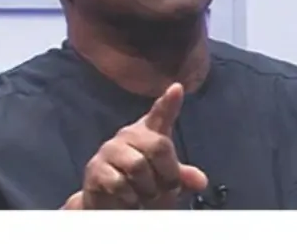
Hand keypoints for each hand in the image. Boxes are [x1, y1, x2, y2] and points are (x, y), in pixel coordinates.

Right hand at [63, 83, 207, 208]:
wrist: (111, 208)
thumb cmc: (143, 187)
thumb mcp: (167, 183)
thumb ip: (183, 178)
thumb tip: (200, 181)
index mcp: (149, 133)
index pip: (160, 113)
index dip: (169, 102)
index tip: (177, 88)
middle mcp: (129, 135)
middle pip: (158, 145)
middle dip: (167, 174)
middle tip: (166, 188)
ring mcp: (110, 150)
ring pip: (138, 166)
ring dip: (147, 189)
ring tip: (145, 195)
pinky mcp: (95, 169)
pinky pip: (119, 182)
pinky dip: (130, 197)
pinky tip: (129, 199)